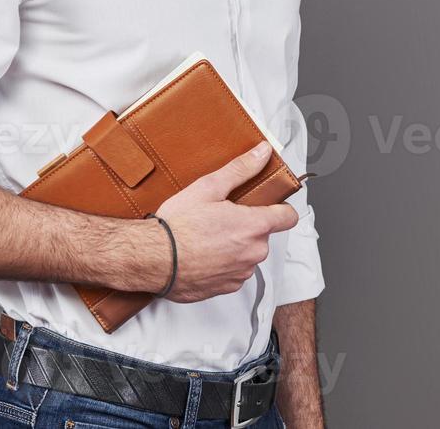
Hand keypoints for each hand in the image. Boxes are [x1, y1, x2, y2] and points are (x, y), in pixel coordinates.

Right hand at [153, 142, 299, 302]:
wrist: (151, 259)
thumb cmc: (178, 225)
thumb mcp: (209, 187)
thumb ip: (241, 169)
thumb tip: (263, 152)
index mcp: (254, 226)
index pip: (288, 217)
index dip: (279, 208)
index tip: (267, 206)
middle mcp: (253, 253)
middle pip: (263, 235)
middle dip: (247, 226)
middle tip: (221, 217)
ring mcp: (240, 273)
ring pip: (247, 254)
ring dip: (235, 246)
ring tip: (207, 237)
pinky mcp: (226, 288)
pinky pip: (233, 272)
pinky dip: (222, 264)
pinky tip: (202, 255)